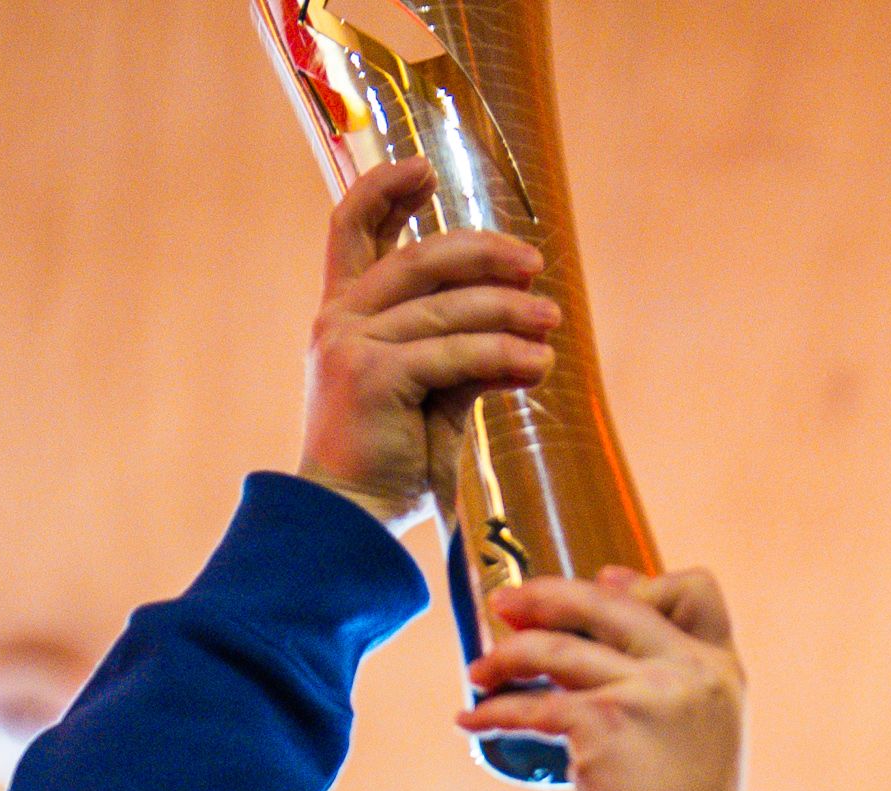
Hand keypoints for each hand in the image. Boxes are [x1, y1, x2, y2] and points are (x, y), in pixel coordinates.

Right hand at [295, 160, 558, 528]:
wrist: (346, 521)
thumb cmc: (387, 464)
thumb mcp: (428, 396)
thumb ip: (457, 354)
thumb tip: (520, 333)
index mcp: (343, 314)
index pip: (351, 228)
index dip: (386, 189)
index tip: (428, 169)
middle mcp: (340, 319)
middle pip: (421, 257)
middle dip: (484, 252)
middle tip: (534, 264)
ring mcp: (351, 343)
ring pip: (448, 308)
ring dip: (509, 312)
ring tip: (550, 323)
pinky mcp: (373, 374)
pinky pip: (454, 353)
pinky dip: (503, 356)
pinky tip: (538, 366)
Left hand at [461, 566, 756, 790]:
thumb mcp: (702, 733)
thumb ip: (672, 688)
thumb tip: (601, 655)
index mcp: (718, 668)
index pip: (695, 589)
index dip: (643, 580)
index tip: (601, 581)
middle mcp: (687, 670)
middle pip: (608, 603)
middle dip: (546, 595)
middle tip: (503, 604)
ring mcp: (647, 693)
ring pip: (557, 648)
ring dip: (506, 656)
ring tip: (479, 672)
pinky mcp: (606, 724)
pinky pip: (534, 704)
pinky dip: (494, 712)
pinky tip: (472, 719)